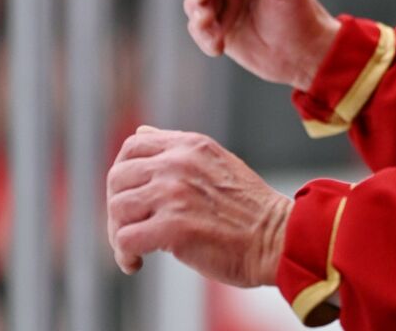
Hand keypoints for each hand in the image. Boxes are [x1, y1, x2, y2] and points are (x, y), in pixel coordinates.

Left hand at [106, 125, 292, 285]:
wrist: (278, 238)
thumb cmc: (248, 208)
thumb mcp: (215, 160)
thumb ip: (177, 148)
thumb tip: (142, 132)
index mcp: (190, 145)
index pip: (133, 146)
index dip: (123, 173)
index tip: (131, 197)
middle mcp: (179, 163)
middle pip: (117, 178)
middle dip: (118, 208)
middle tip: (131, 229)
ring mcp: (175, 194)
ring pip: (117, 208)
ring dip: (119, 234)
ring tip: (134, 250)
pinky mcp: (174, 228)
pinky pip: (125, 239)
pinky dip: (125, 255)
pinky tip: (138, 262)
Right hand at [183, 0, 339, 89]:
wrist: (305, 57)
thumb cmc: (301, 16)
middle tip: (204, 19)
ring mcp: (226, 2)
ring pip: (195, 3)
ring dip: (200, 20)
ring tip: (215, 38)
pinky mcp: (220, 26)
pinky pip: (199, 27)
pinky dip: (203, 37)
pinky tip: (216, 47)